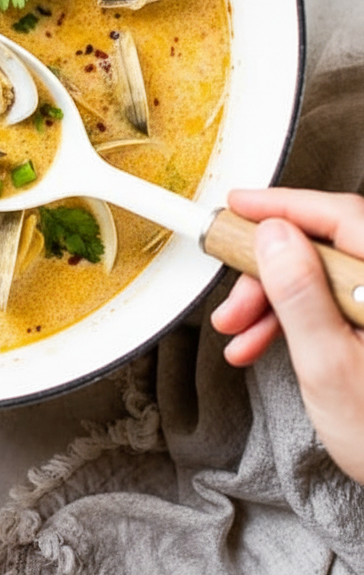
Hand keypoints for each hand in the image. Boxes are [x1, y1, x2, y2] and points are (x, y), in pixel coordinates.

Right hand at [211, 187, 363, 483]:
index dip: (284, 207)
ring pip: (324, 276)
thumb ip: (300, 296)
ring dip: (275, 299)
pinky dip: (296, 318)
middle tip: (234, 299)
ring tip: (239, 333)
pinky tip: (264, 342)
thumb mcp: (329, 367)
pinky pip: (334, 302)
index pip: (341, 217)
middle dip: (269, 271)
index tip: (240, 207)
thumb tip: (275, 237)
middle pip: (327, 248)